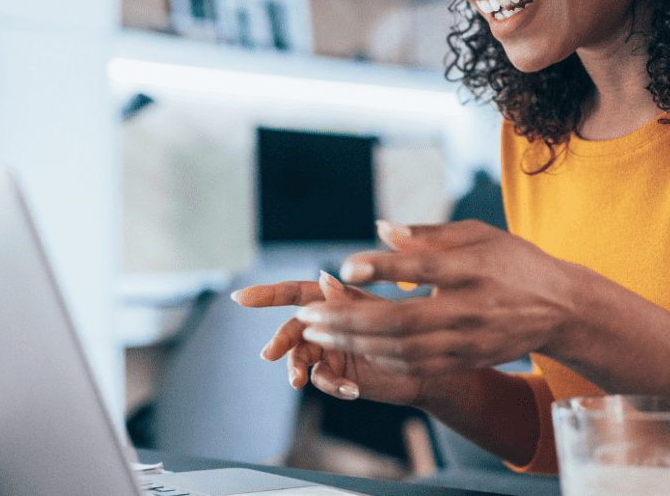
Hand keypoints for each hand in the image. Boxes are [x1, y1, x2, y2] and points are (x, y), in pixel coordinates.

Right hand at [232, 272, 431, 405]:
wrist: (430, 366)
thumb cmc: (410, 331)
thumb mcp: (380, 312)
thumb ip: (349, 300)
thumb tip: (324, 279)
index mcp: (334, 300)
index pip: (295, 293)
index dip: (267, 294)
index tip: (239, 297)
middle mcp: (327, 323)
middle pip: (292, 329)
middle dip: (278, 340)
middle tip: (269, 354)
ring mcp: (329, 349)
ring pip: (300, 358)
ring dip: (298, 369)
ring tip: (299, 382)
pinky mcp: (337, 374)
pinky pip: (322, 379)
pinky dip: (330, 384)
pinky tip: (350, 389)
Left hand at [295, 220, 588, 378]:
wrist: (561, 307)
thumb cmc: (511, 261)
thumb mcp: (477, 234)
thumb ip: (427, 234)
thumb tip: (379, 227)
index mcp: (473, 268)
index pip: (422, 268)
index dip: (382, 268)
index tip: (345, 267)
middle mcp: (470, 307)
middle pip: (401, 319)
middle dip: (348, 319)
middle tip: (308, 314)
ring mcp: (468, 339)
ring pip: (402, 349)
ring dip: (354, 342)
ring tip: (317, 331)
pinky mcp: (467, 359)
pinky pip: (416, 364)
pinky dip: (380, 357)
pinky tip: (352, 346)